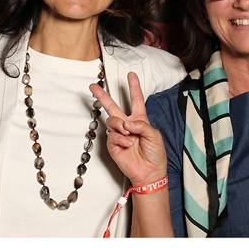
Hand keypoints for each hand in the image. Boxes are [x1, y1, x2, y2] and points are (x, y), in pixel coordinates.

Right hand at [90, 72, 167, 187]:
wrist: (149, 172)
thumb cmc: (155, 154)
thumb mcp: (154, 135)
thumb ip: (142, 125)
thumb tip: (126, 123)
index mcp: (140, 120)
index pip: (136, 100)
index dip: (134, 87)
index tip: (131, 75)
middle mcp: (127, 125)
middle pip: (113, 107)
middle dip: (103, 96)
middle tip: (93, 87)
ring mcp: (119, 135)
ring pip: (112, 121)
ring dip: (120, 125)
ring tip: (127, 134)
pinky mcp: (113, 145)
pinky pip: (112, 136)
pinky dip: (120, 139)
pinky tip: (127, 145)